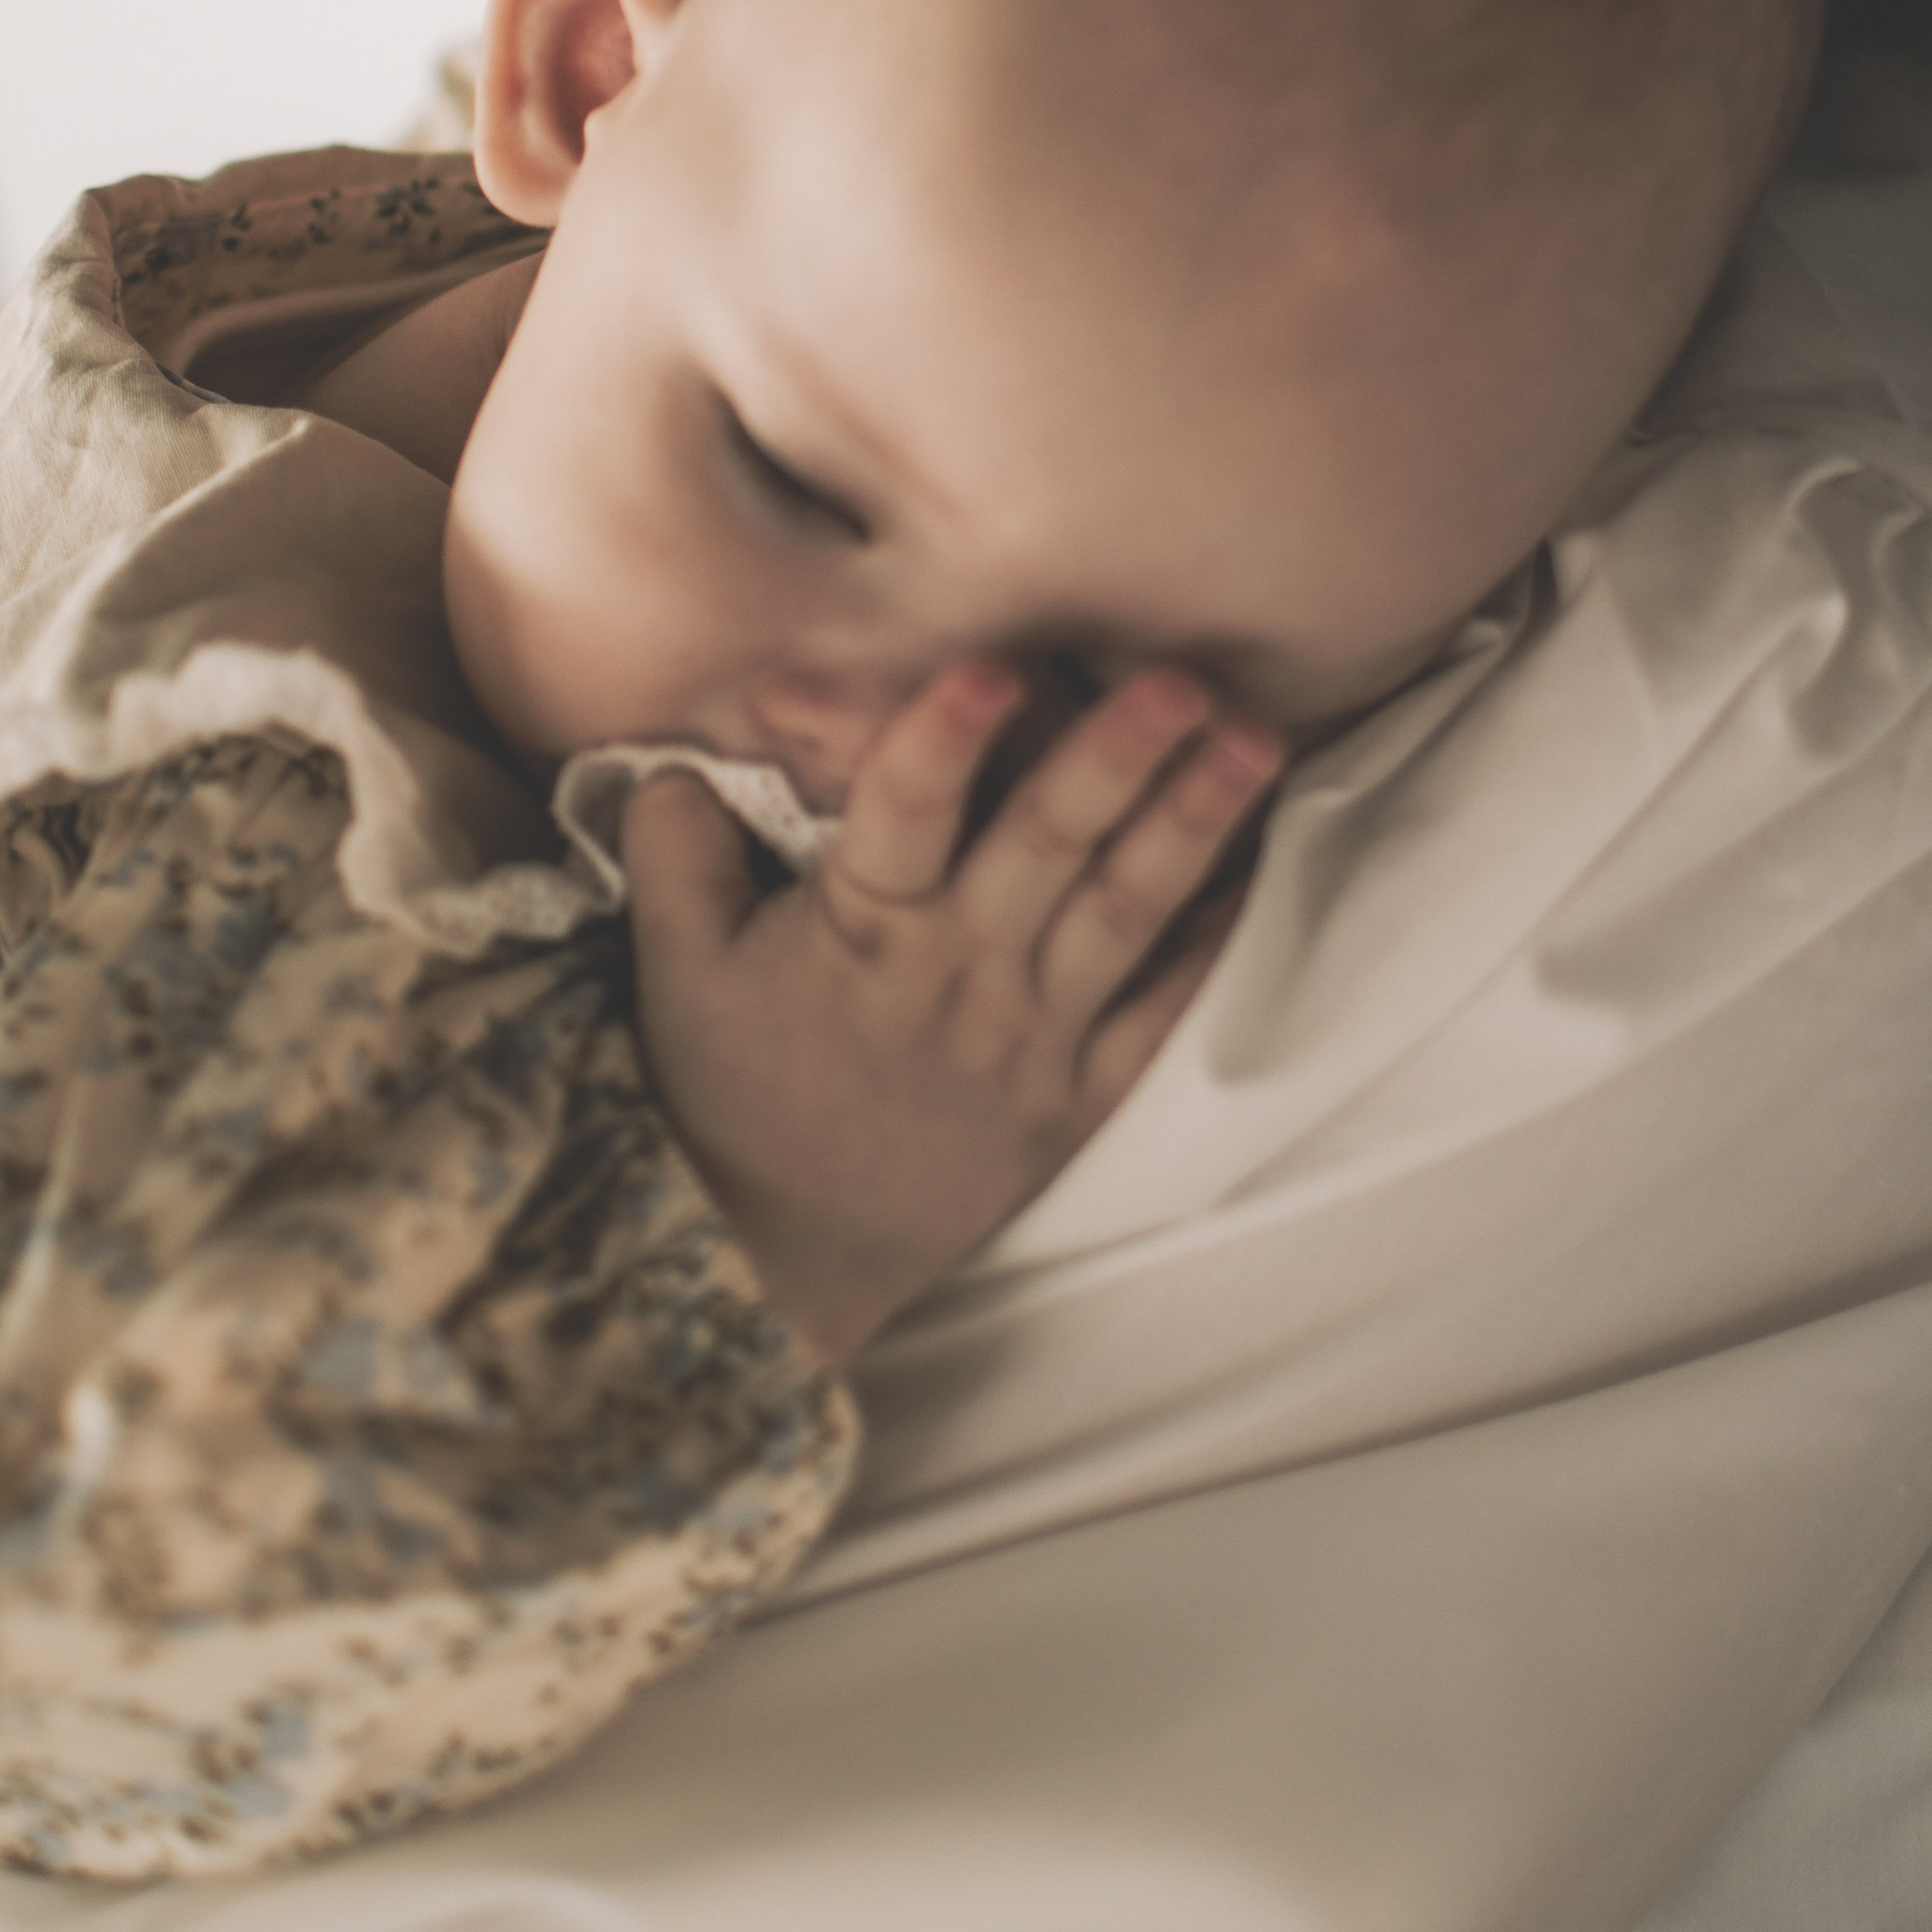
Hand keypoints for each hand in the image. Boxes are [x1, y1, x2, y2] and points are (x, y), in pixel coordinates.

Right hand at [619, 663, 1281, 1360]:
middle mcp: (957, 975)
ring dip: (1192, 822)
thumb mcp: (673, 970)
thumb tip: (676, 758)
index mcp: (859, 932)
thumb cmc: (732, 1093)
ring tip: (1255, 742)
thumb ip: (674, 849)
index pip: (905, 819)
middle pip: (1045, 849)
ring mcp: (1030, 1038)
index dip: (945, 742)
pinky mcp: (1079, 1094)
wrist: (786, 1261)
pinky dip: (1212, 939)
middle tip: (1180, 681)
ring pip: (1123, 913)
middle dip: (1115, 758)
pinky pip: (1161, 1011)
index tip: (993, 670)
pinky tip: (1258, 863)